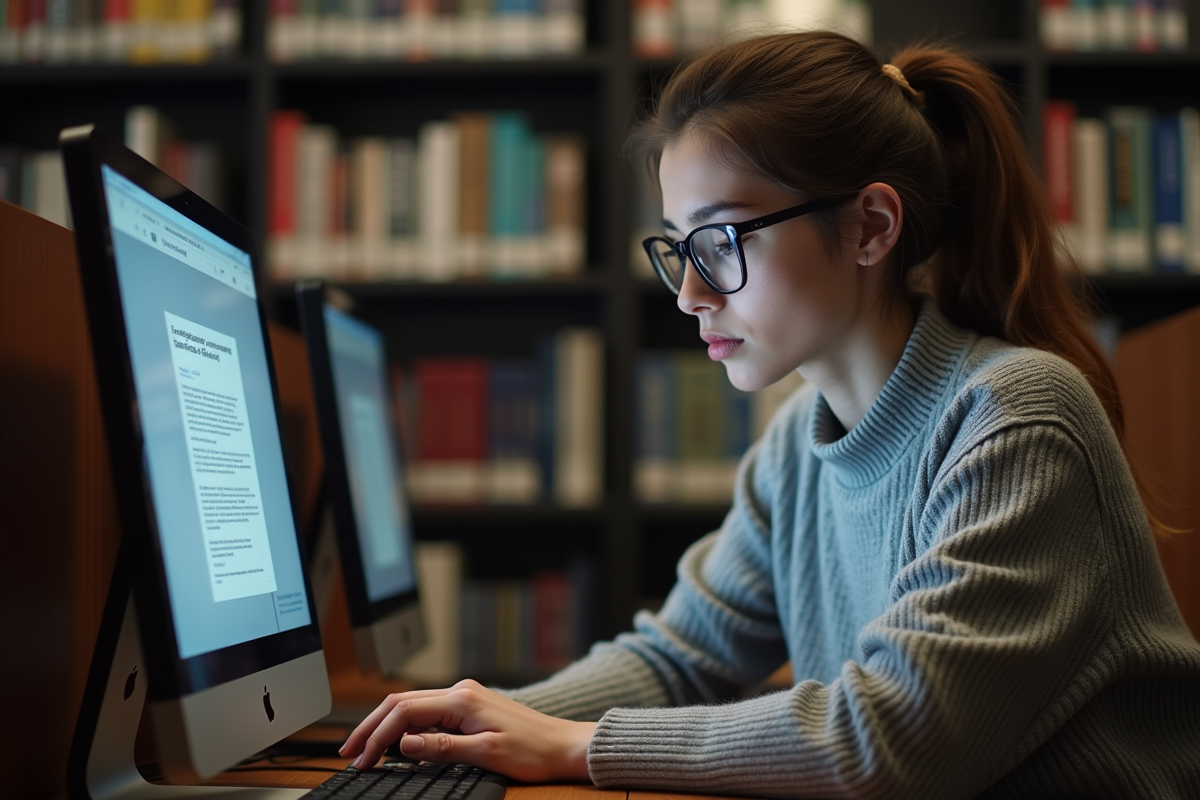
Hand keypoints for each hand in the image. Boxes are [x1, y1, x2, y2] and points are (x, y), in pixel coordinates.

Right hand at [339, 679, 596, 782]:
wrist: (564, 745)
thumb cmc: (533, 751)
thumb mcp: (486, 754)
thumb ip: (441, 747)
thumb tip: (402, 743)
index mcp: (461, 699)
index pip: (404, 712)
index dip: (377, 736)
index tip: (361, 760)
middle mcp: (460, 691)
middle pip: (400, 702)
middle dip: (370, 726)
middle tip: (348, 752)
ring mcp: (464, 697)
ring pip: (410, 704)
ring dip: (384, 725)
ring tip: (362, 747)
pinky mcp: (469, 706)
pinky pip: (426, 710)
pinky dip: (403, 724)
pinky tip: (393, 740)